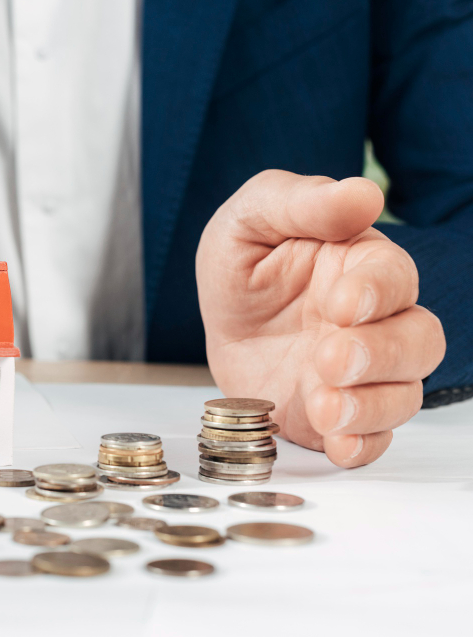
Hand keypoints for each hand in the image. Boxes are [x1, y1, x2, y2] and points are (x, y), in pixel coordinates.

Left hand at [196, 170, 444, 467]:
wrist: (219, 323)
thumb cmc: (243, 264)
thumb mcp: (251, 219)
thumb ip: (301, 203)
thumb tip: (363, 193)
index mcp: (361, 266)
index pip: (394, 277)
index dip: (375, 292)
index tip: (340, 303)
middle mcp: (375, 321)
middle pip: (417, 340)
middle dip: (380, 353)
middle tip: (330, 357)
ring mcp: (362, 372)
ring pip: (403, 393)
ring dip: (370, 405)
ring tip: (324, 406)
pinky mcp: (342, 413)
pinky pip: (373, 438)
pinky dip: (362, 445)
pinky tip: (339, 445)